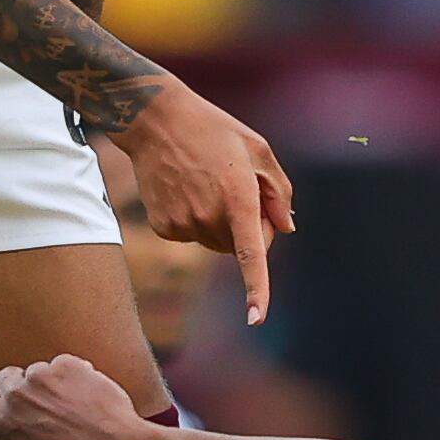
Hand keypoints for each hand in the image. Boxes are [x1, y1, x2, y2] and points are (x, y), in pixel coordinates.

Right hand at [0, 348, 158, 439]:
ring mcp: (39, 378)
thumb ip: (21, 439)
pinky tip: (93, 402)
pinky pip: (67, 365)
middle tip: (50, 413)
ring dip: (55, 386)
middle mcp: (14, 398)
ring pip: (40, 372)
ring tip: (79, 414)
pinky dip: (79, 379)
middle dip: (24, 389)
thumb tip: (23, 426)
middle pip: (8, 378)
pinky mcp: (65, 365)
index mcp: (2, 426)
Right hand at [114, 83, 292, 323]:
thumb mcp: (257, 149)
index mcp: (238, 197)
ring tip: (208, 182)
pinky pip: (193, 236)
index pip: (250, 254)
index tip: (255, 319)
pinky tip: (186, 189)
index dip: (257, 289)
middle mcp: (209, 216)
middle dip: (248, 229)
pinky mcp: (164, 227)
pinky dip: (196, 220)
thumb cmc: (213, 130)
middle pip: (240, 246)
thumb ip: (279, 192)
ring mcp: (183, 224)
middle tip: (239, 189)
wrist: (154, 120)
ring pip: (216, 242)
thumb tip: (286, 229)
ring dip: (221, 223)